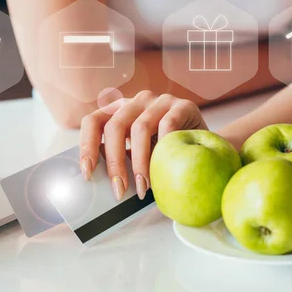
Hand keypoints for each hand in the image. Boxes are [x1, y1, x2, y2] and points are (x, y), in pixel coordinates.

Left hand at [79, 90, 207, 200]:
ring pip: (140, 128)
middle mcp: (136, 101)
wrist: (205, 145)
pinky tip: (166, 168)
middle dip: (115, 162)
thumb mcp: (138, 151)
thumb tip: (101, 183)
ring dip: (140, 162)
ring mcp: (160, 100)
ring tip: (143, 187)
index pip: (93, 122)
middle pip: (115, 127)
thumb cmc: (165, 152)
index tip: (88, 174)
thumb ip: (121, 157)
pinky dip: (164, 149)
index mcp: (118, 110)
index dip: (87, 146)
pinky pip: (169, 125)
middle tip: (119, 190)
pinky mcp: (183, 106)